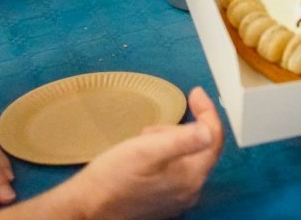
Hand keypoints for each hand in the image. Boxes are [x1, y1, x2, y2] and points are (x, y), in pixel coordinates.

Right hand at [58, 87, 223, 219]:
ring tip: (143, 141)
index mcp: (192, 177)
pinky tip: (143, 156)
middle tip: (150, 129)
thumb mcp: (146, 150)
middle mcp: (191, 191)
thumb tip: (208, 128)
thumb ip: (182, 140)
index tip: (196, 92)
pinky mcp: (163, 202)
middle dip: (181, 129)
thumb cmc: (114, 176)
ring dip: (169, 141)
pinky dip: (165, 157)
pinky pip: (175, 171)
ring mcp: (178, 199)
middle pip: (200, 147)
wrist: (86, 207)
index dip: (207, 111)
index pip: (213, 138)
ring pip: (186, 158)